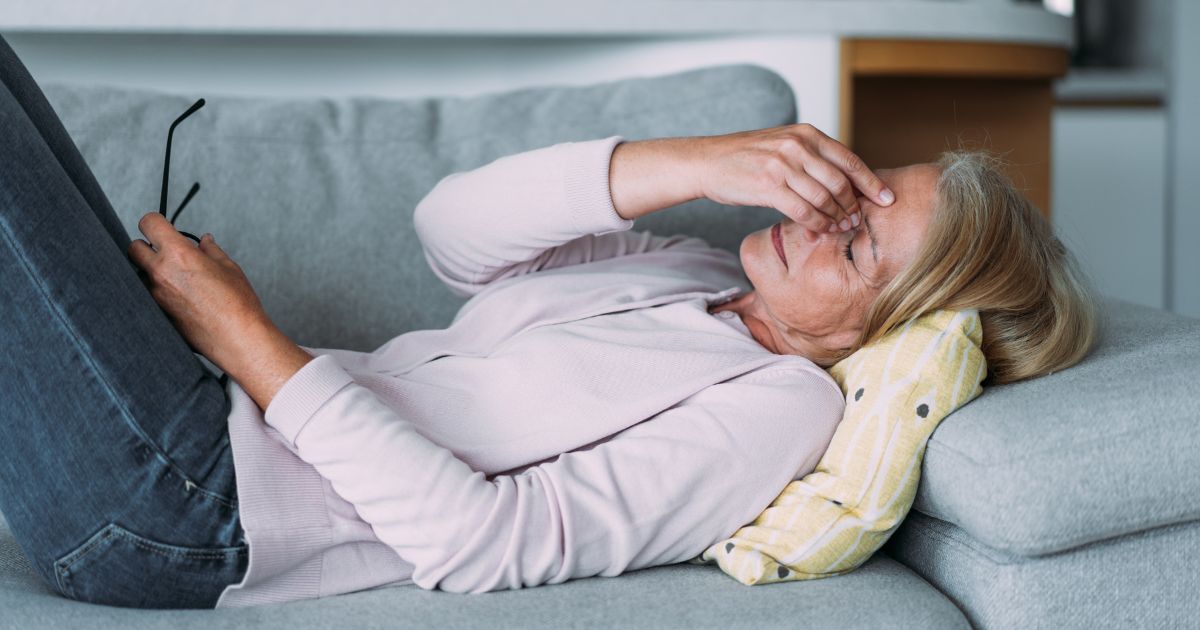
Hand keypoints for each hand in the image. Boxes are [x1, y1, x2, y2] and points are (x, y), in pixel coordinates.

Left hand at [127, 212, 269, 370]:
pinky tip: (182, 299)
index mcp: (178, 254)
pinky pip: (150, 296)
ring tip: (179, 280)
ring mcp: (155, 295)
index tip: (163, 228)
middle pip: (133, 248)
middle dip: (147, 247)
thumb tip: (204, 241)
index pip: (149, 223)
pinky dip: (160, 293)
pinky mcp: (157, 313)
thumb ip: (211, 251)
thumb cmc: (238, 303)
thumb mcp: (229, 268)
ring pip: (140, 274)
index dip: (155, 223)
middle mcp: (160, 273)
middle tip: (167, 253)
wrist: (237, 338)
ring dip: (153, 272)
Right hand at [692, 123, 894, 233]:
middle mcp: (797, 146)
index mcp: (806, 134)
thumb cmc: (746, 158)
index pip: (850, 159)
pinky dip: (817, 223)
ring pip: (824, 198)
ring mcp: (782, 165)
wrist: (707, 162)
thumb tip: (844, 180)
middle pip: (840, 182)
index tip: (887, 199)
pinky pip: (803, 210)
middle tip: (858, 221)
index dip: (871, 182)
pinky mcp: (768, 186)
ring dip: (837, 217)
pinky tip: (820, 229)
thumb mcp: (783, 144)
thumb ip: (812, 156)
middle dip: (853, 206)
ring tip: (842, 228)